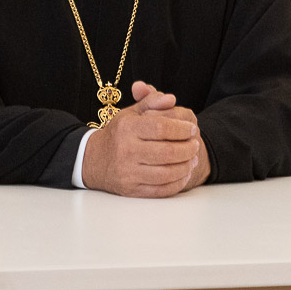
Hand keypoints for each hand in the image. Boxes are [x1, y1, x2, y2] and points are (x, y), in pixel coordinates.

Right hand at [82, 80, 205, 197]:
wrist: (94, 160)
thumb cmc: (119, 133)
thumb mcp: (131, 112)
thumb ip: (152, 101)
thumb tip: (171, 99)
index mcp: (127, 128)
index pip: (161, 127)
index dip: (181, 128)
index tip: (192, 128)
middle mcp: (126, 150)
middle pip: (166, 152)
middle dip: (187, 148)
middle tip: (196, 144)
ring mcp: (128, 173)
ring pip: (166, 173)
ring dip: (185, 166)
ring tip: (193, 159)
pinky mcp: (132, 190)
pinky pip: (160, 190)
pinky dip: (177, 183)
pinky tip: (184, 173)